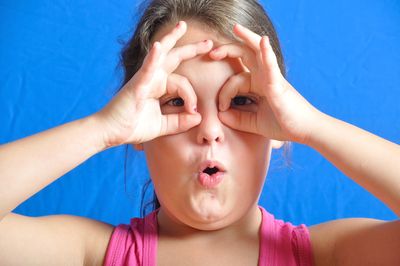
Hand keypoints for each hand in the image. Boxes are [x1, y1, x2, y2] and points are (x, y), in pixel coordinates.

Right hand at [94, 21, 212, 146]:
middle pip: (174, 57)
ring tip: (182, 26)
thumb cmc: (132, 126)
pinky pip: (146, 69)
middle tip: (209, 42)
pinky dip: (152, 58)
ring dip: (171, 39)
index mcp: (159, 86)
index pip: (183, 82)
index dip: (191, 96)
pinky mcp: (137, 85)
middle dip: (191, 48)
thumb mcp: (162, 126)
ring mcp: (144, 79)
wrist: (111, 132)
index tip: (193, 111)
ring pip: (161, 55)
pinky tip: (158, 46)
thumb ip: (180, 122)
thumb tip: (198, 117)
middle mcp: (153, 78)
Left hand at [209, 24, 320, 143]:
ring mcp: (272, 78)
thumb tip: (220, 114)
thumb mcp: (254, 122)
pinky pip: (271, 66)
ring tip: (236, 28)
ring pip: (259, 52)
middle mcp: (265, 76)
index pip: (234, 79)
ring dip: (248, 38)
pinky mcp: (279, 85)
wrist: (305, 130)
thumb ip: (237, 118)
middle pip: (247, 54)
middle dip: (229, 49)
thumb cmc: (282, 124)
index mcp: (258, 84)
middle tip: (212, 50)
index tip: (221, 108)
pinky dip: (266, 53)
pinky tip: (263, 41)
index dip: (223, 93)